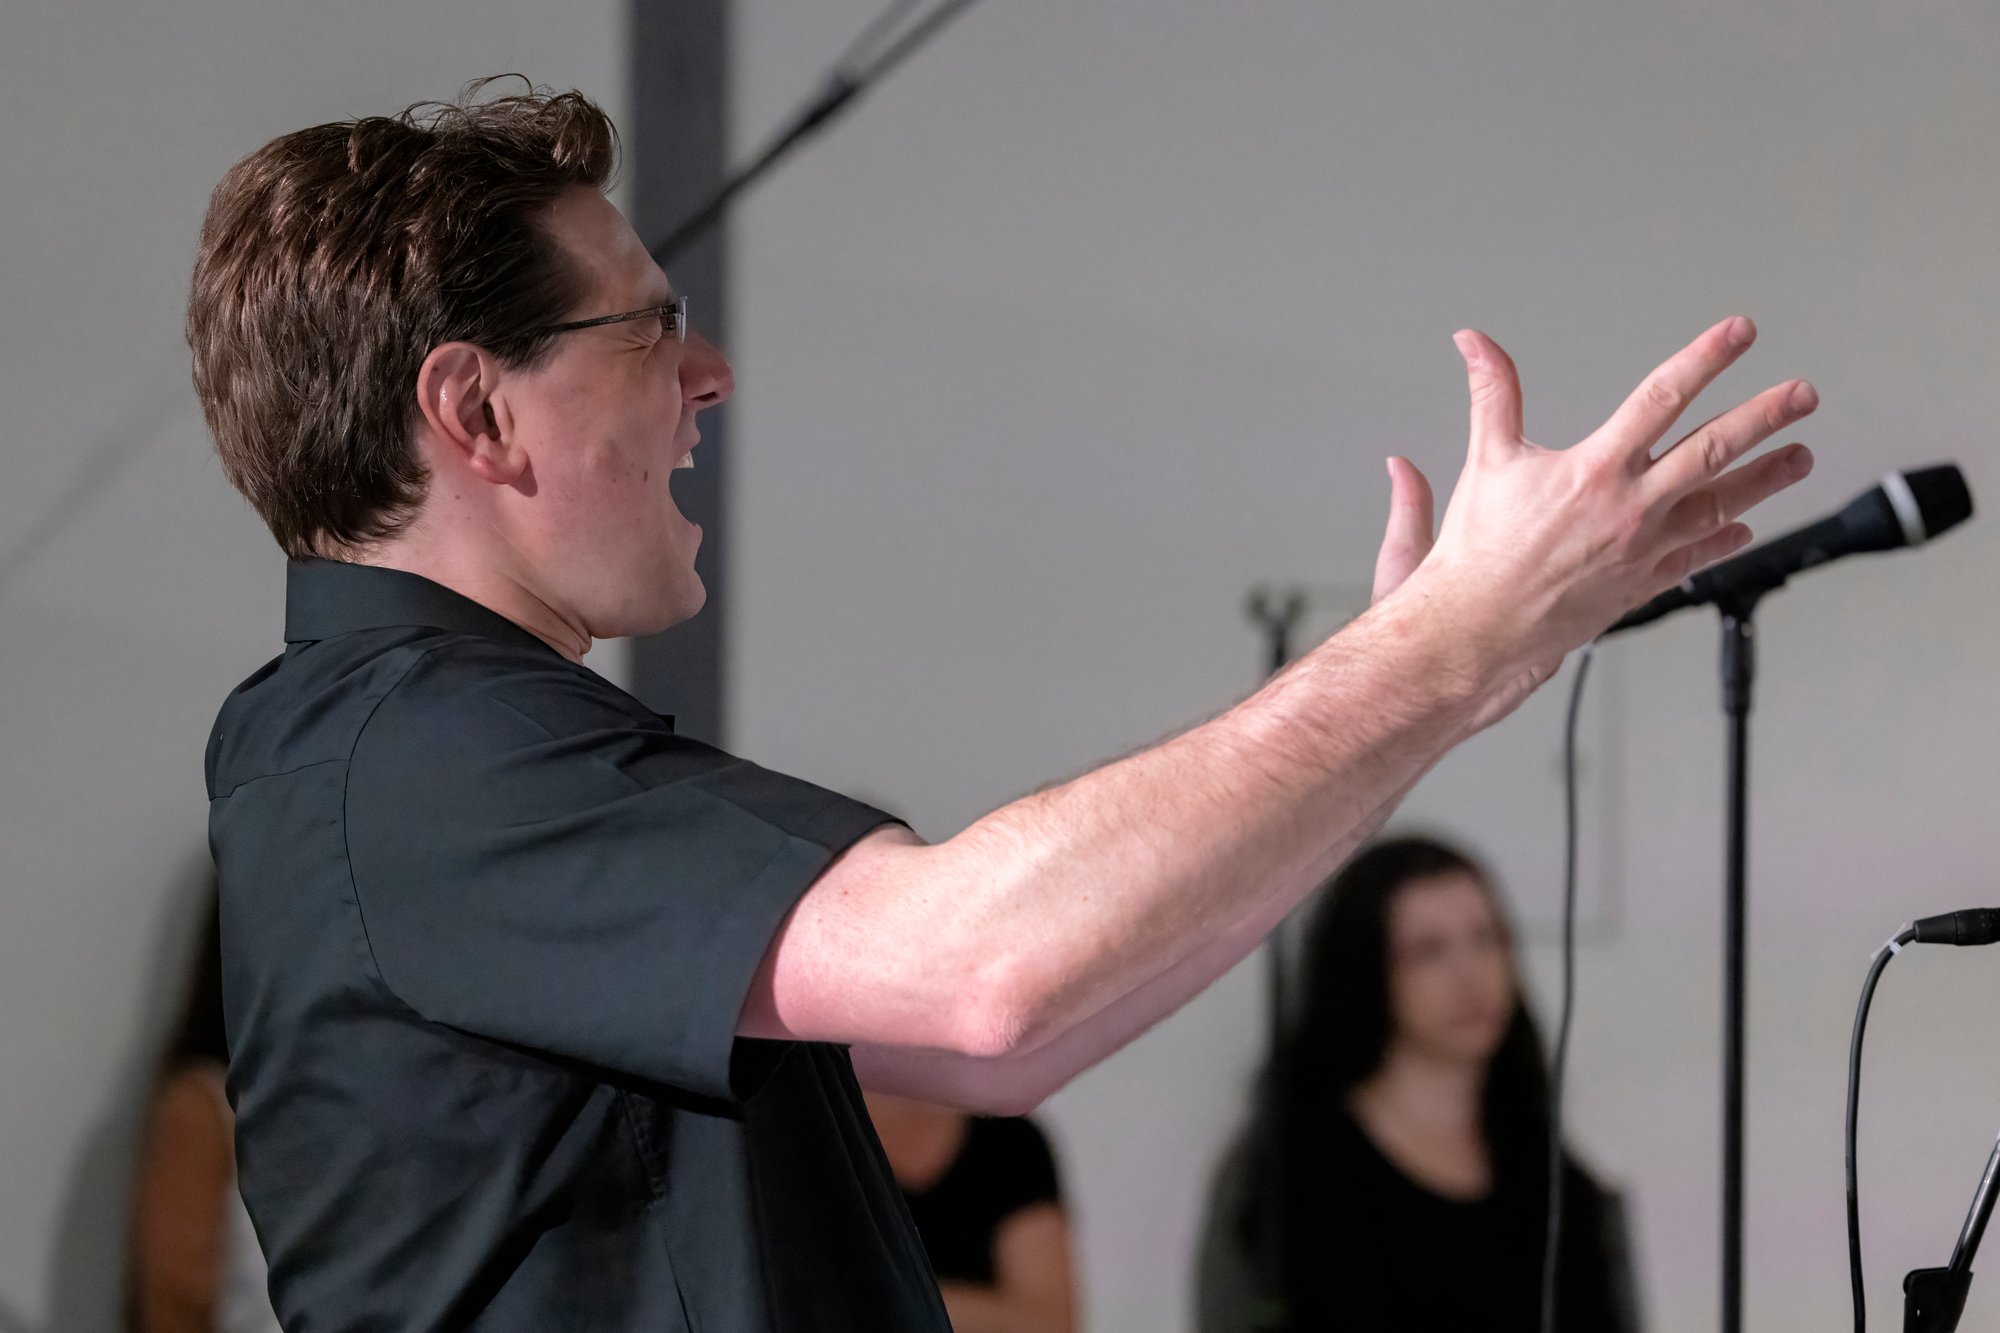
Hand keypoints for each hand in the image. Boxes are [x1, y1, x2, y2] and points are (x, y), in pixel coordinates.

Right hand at [1378, 316, 1815, 692]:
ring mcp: (1643, 548)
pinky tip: (1742, 528)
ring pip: (1721, 505)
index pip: (1662, 398)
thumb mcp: (1486, 459)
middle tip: (1802, 395)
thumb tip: (1476, 344)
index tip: (1739, 334)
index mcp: (1596, 469)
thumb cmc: (1480, 551)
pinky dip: (1725, 541)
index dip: (1705, 359)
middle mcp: (1631, 506)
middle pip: (1713, 449)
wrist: (1481, 627)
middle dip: (1765, 417)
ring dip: (1766, 479)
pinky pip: (1696, 558)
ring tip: (1800, 458)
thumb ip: (1492, 394)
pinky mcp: (1641, 583)